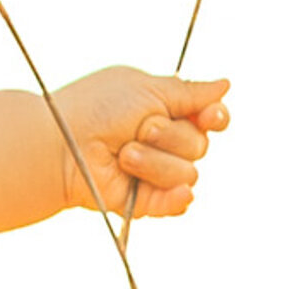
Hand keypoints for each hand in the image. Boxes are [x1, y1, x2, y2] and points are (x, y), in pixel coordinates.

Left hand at [49, 69, 229, 221]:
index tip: (209, 116)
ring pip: (189, 173)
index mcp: (166, 110)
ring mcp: (155, 172)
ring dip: (156, 161)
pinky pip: (177, 203)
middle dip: (172, 136)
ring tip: (124, 155)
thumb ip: (189, 92)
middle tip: (140, 129)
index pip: (210, 117)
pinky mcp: (145, 200)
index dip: (215, 117)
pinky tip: (175, 192)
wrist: (63, 144)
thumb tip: (225, 85)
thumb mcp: (147, 88)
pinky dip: (176, 197)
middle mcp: (165, 142)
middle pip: (201, 145)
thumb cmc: (98, 108)